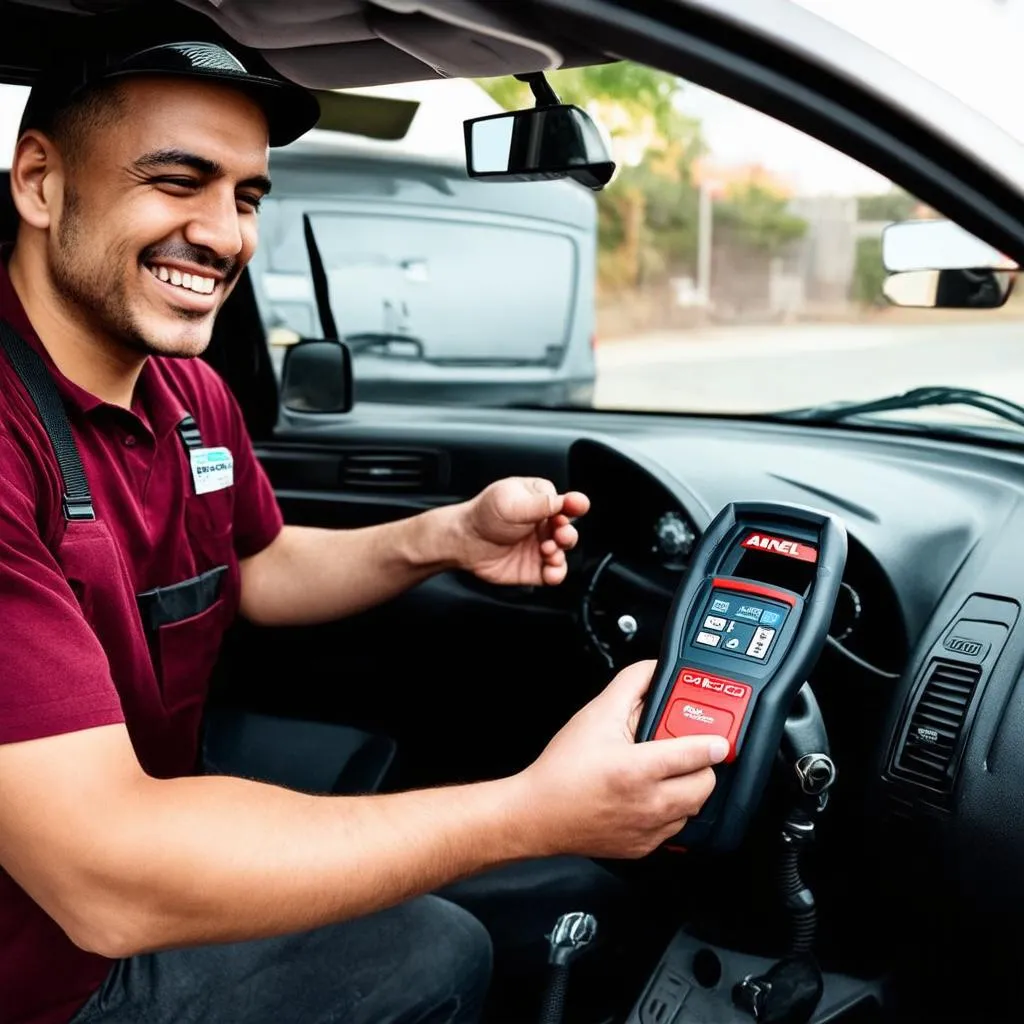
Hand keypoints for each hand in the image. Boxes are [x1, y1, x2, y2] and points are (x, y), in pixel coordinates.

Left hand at [456, 477, 589, 585]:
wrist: (463, 542)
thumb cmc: (483, 515)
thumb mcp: (510, 502)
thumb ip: (540, 503)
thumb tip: (563, 501)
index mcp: (540, 500)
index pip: (565, 502)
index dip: (573, 506)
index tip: (575, 508)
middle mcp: (543, 523)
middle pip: (568, 528)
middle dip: (568, 532)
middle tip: (560, 534)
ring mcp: (541, 545)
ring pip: (564, 552)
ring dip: (561, 552)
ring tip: (547, 550)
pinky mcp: (535, 567)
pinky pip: (554, 573)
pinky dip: (556, 573)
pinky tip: (550, 569)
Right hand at [517, 660, 727, 858]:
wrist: (537, 813)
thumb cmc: (562, 769)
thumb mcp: (596, 713)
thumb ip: (631, 684)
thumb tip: (655, 670)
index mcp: (637, 769)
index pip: (696, 755)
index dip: (715, 743)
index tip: (721, 739)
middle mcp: (647, 803)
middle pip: (704, 784)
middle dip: (700, 765)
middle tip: (687, 753)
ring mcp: (648, 830)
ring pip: (693, 808)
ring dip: (688, 789)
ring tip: (667, 773)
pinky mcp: (644, 847)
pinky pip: (676, 829)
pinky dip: (673, 812)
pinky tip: (653, 796)